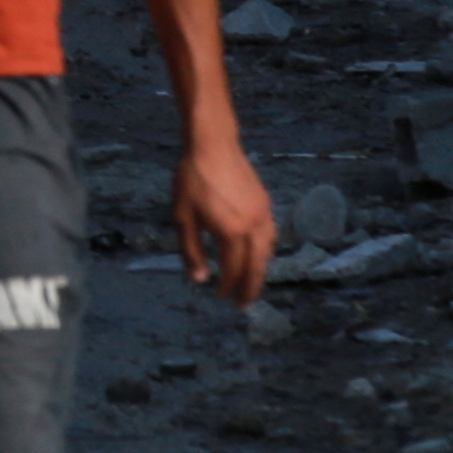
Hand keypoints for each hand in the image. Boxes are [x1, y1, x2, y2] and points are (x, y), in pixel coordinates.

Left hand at [180, 136, 280, 302]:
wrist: (213, 147)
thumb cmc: (192, 181)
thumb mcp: (182, 217)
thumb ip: (191, 251)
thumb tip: (200, 279)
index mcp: (231, 232)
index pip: (234, 269)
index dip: (229, 286)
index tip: (222, 298)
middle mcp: (253, 228)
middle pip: (257, 266)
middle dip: (251, 288)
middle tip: (245, 305)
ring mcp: (264, 216)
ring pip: (267, 253)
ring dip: (260, 271)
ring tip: (250, 284)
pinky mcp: (266, 205)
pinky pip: (270, 237)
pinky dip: (265, 253)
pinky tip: (257, 256)